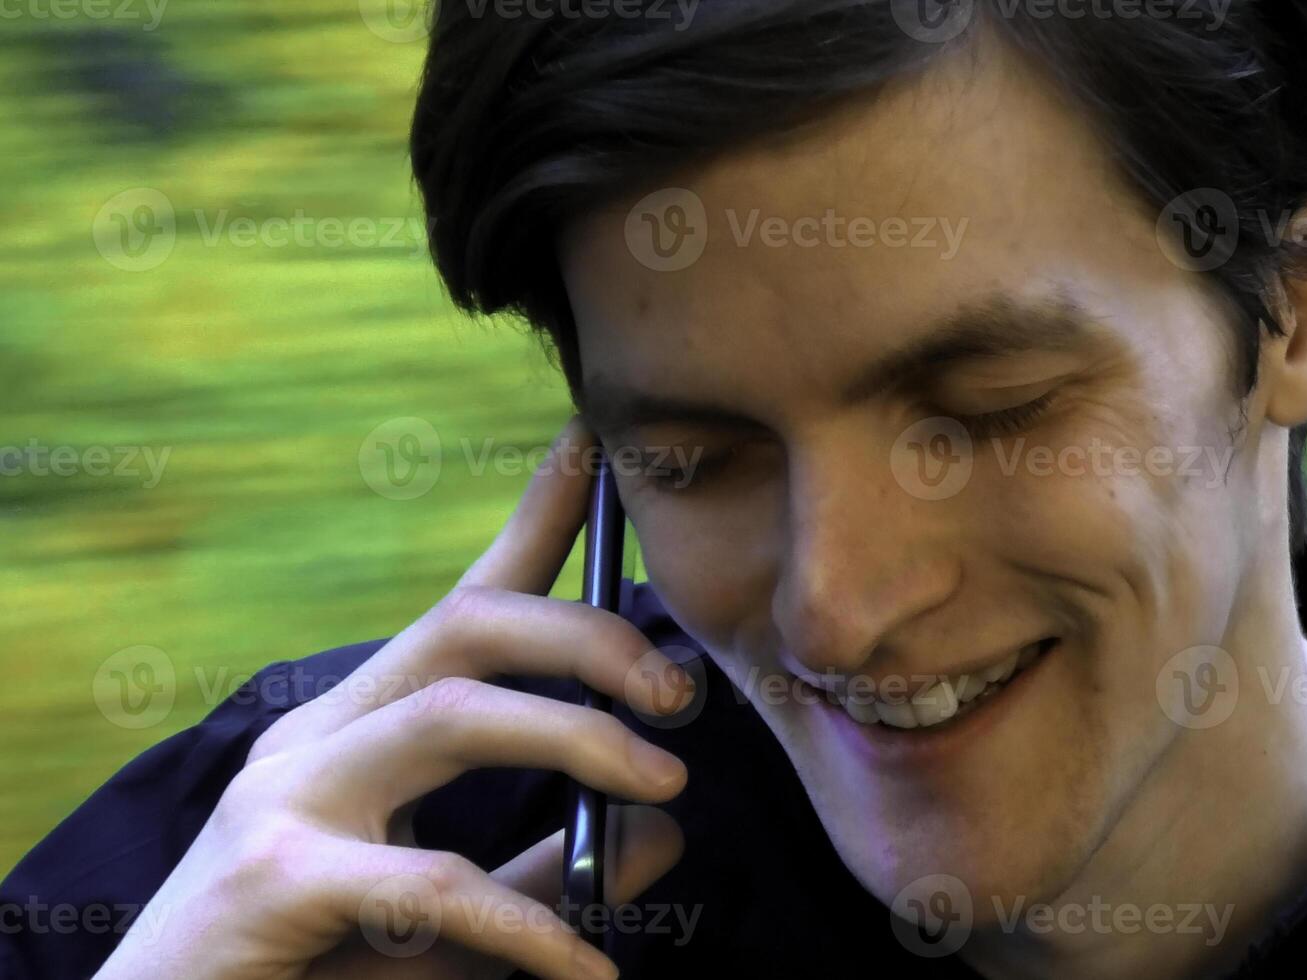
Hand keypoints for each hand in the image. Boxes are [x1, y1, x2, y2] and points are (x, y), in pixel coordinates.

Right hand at [95, 416, 695, 979]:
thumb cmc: (315, 974)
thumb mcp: (452, 923)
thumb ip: (545, 872)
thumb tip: (660, 828)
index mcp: (356, 731)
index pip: (459, 606)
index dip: (533, 521)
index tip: (592, 446)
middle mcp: (316, 740)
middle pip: (465, 628)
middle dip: (587, 638)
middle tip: (678, 695)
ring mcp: (285, 799)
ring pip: (454, 714)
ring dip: (578, 737)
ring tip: (666, 783)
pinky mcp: (275, 879)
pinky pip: (437, 882)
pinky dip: (532, 925)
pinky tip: (588, 970)